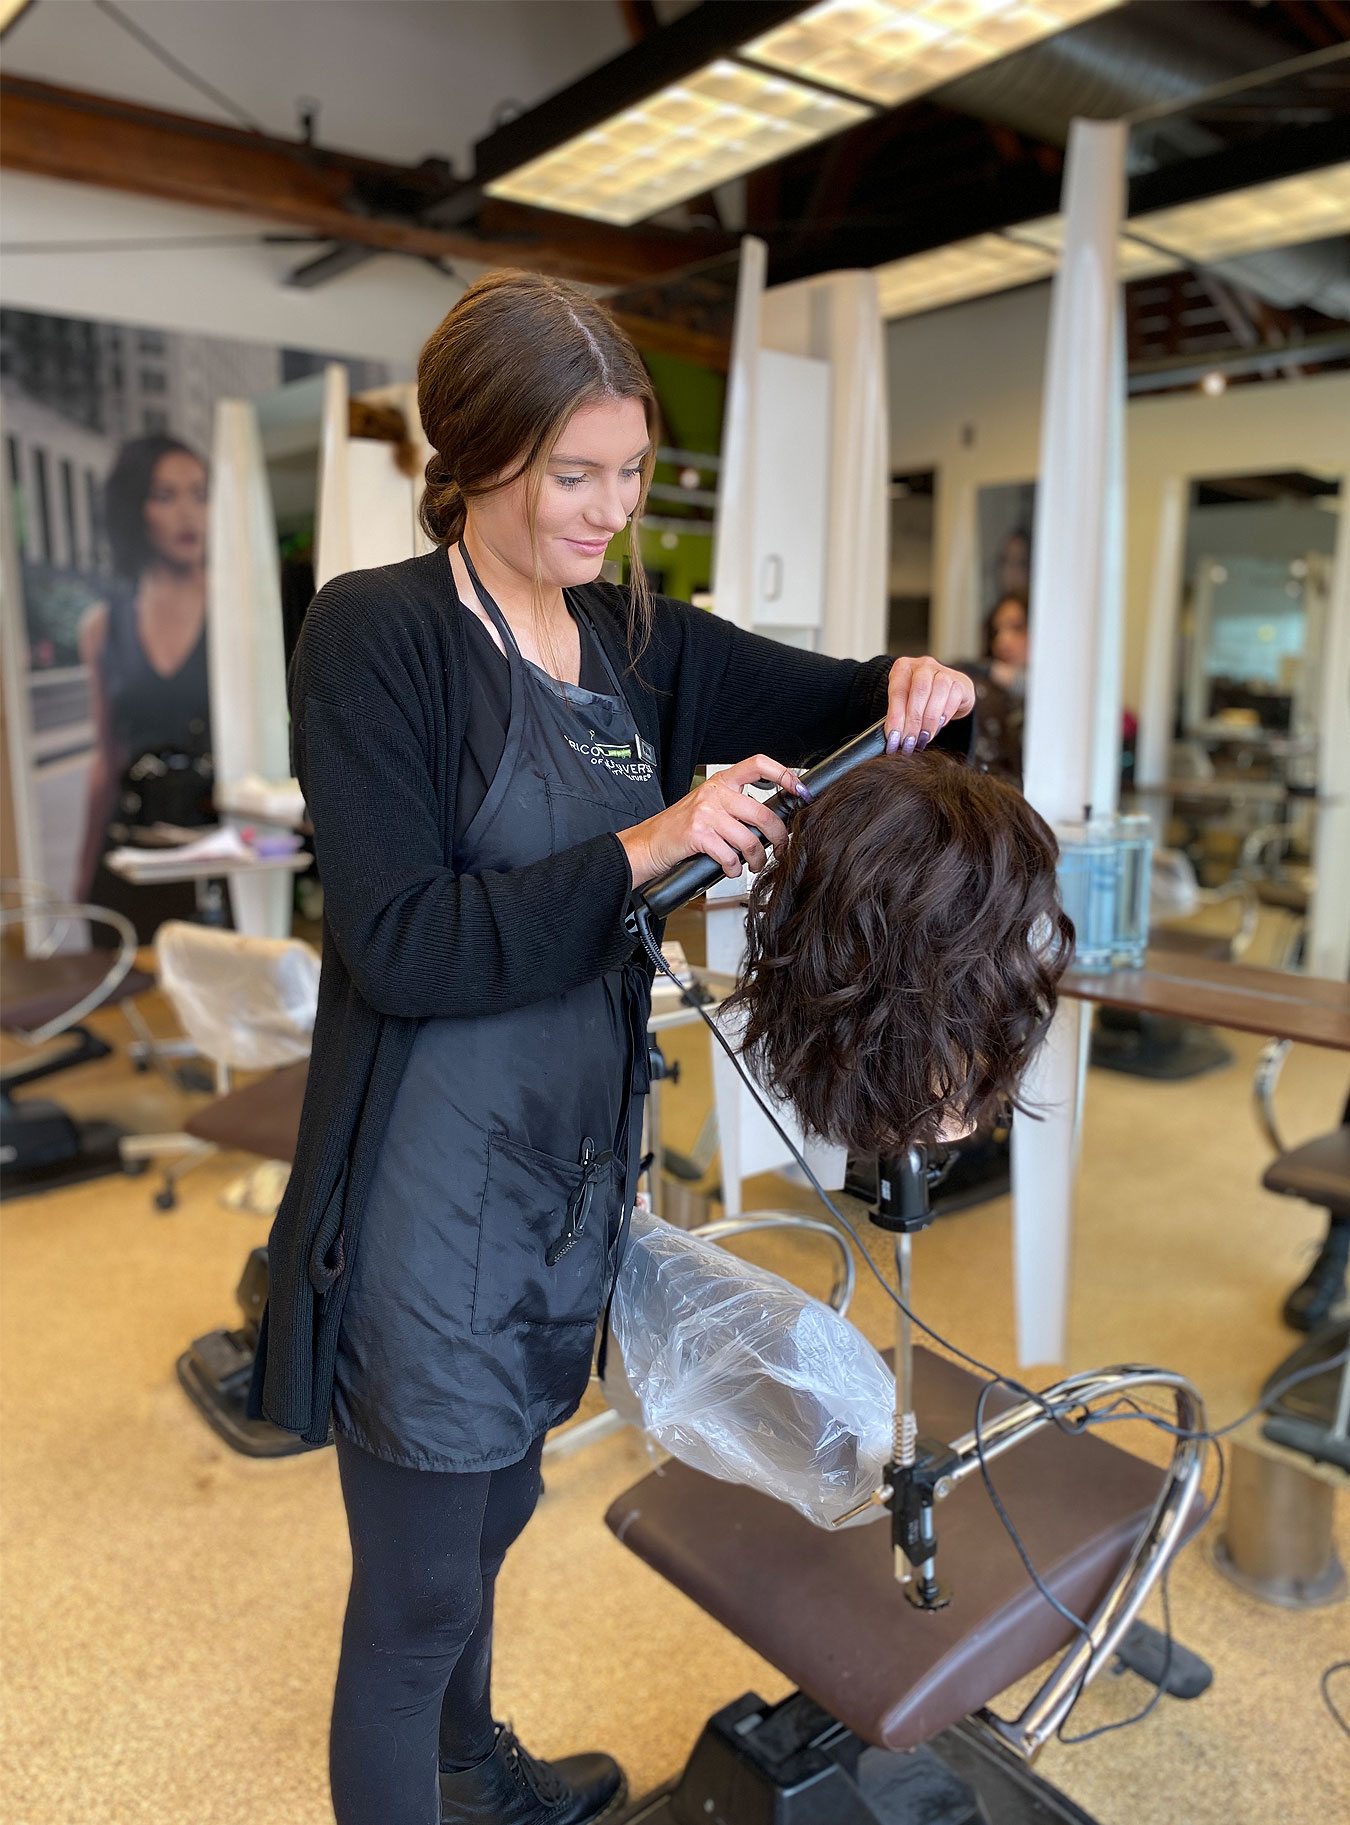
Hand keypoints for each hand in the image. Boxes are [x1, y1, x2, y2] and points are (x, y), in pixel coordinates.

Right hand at [617, 754, 805, 887]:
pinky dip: (734, 868)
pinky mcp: (698, 835)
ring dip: (757, 858)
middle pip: (762, 812)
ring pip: (749, 839)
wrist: (649, 843)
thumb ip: (736, 806)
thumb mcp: (709, 806)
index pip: (758, 764)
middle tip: (782, 847)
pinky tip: (731, 869)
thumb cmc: (681, 828)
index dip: (784, 774)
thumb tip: (773, 819)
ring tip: (754, 864)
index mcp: (721, 782)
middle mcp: (714, 793)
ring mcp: (705, 813)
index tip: (800, 790)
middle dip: (779, 836)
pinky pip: (730, 856)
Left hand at [884, 657, 975, 754]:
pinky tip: (937, 727)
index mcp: (903, 667)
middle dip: (913, 720)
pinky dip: (944, 716)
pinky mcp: (960, 682)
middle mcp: (923, 665)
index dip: (895, 716)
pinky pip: (953, 699)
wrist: (947, 693)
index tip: (894, 737)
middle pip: (919, 690)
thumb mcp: (905, 703)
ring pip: (938, 693)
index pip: (898, 691)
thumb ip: (899, 716)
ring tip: (923, 738)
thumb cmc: (920, 699)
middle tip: (909, 741)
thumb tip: (894, 739)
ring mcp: (943, 671)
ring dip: (929, 721)